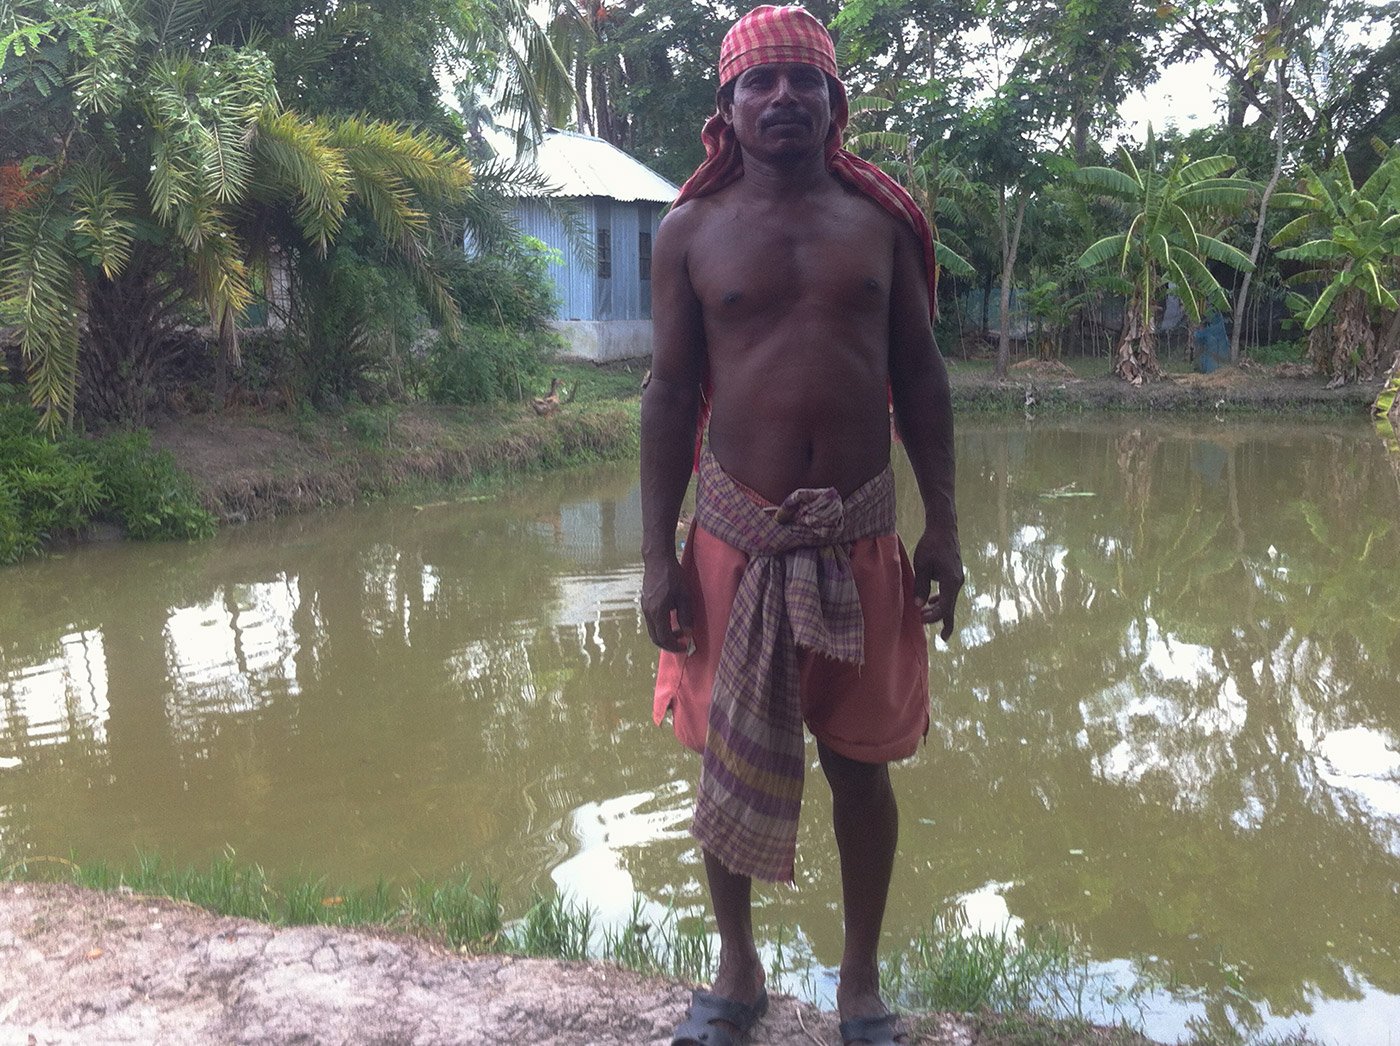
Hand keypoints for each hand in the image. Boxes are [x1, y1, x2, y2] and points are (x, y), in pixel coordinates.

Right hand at [642, 556, 693, 652]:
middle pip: (655, 637)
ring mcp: (645, 607)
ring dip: (664, 635)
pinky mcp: (645, 603)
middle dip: (668, 644)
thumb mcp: (685, 596)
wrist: (658, 560)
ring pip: (652, 630)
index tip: (685, 646)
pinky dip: (661, 627)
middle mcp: (648, 612)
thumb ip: (686, 616)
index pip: (664, 638)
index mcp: (657, 612)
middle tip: (681, 643)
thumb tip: (687, 633)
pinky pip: (651, 621)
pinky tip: (671, 620)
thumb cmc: (673, 576)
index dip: (674, 646)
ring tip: (678, 631)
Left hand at [912, 526, 963, 641]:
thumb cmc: (931, 545)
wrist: (943, 528)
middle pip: (951, 607)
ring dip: (941, 611)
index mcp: (951, 582)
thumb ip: (921, 586)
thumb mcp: (922, 566)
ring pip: (950, 600)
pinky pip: (949, 592)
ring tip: (930, 619)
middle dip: (944, 621)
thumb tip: (919, 605)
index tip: (920, 619)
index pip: (944, 607)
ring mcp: (957, 578)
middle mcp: (957, 582)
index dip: (933, 617)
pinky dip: (941, 599)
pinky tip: (931, 601)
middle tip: (941, 638)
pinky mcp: (954, 574)